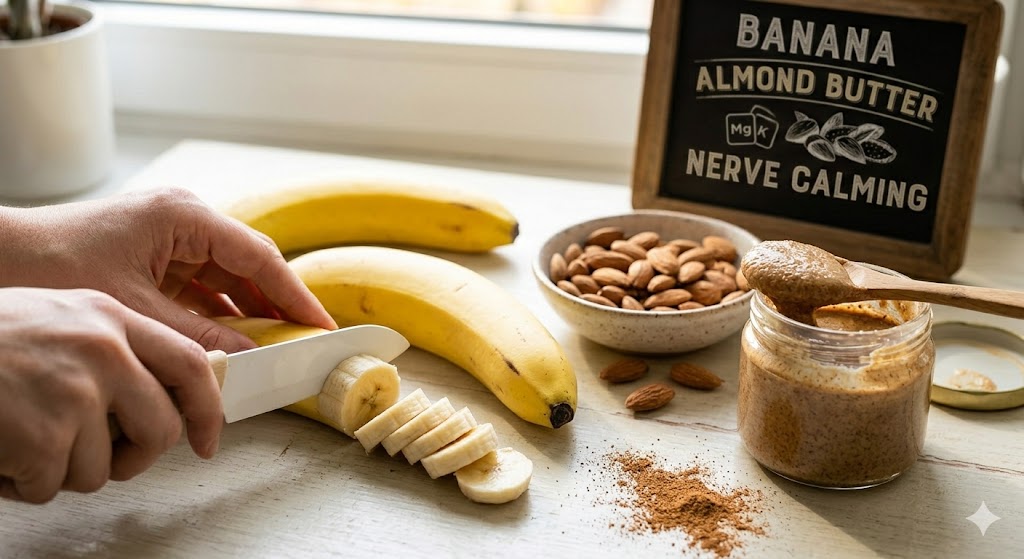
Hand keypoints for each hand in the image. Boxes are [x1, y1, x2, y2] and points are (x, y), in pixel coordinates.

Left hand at [0, 188, 335, 351]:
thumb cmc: (54, 267)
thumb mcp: (135, 309)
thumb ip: (197, 335)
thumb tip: (246, 360)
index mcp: (184, 216)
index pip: (258, 258)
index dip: (294, 296)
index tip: (319, 325)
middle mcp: (184, 218)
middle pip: (248, 265)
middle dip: (276, 305)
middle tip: (303, 341)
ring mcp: (170, 235)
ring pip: (227, 277)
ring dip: (247, 312)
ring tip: (273, 348)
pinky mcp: (156, 254)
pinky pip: (201, 286)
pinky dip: (217, 313)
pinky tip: (231, 341)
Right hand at [0, 288, 221, 503]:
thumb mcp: (62, 317)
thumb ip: (116, 348)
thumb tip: (161, 398)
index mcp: (111, 317)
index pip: (190, 365)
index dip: (206, 410)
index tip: (207, 438)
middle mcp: (103, 349)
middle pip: (160, 428)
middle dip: (135, 457)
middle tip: (103, 457)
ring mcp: (75, 390)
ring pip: (104, 467)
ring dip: (63, 469)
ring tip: (25, 436)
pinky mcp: (44, 433)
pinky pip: (52, 485)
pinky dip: (23, 482)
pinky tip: (0, 450)